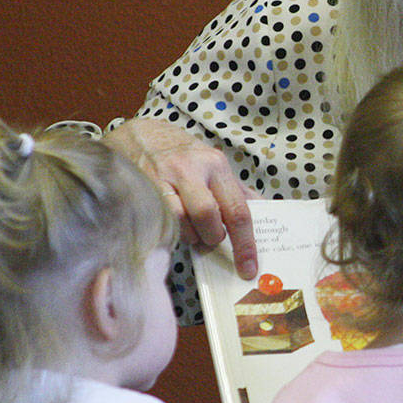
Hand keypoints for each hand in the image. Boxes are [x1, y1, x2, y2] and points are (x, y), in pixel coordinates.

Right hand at [105, 118, 258, 278]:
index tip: (248, 267)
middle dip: (213, 236)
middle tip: (212, 238)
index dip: (245, 244)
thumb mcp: (212, 164)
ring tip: (190, 228)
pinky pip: (158, 221)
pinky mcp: (140, 188)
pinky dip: (170, 231)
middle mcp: (189, 169)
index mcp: (215, 165)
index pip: (237, 210)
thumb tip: (263, 215)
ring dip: (189, 235)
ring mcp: (161, 178)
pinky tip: (172, 226)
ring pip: (181, 221)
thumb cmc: (181, 155)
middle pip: (207, 216)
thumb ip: (235, 190)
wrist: (139, 134)